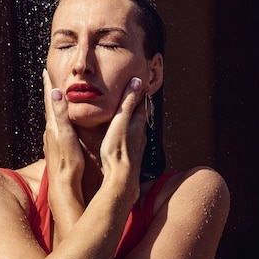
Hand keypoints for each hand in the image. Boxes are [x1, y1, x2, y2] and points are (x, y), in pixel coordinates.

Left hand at [42, 69, 84, 186]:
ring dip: (53, 104)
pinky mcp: (57, 147)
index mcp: (54, 125)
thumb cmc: (68, 162)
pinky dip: (58, 117)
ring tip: (55, 96)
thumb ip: (61, 114)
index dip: (48, 84)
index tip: (46, 70)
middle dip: (50, 91)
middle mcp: (50, 130)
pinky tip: (61, 122)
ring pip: (52, 116)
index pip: (50, 100)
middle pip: (49, 106)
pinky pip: (57, 126)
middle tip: (49, 77)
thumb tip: (56, 93)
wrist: (64, 184)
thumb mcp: (66, 134)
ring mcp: (52, 139)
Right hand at [100, 77, 145, 196]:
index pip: (140, 101)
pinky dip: (127, 130)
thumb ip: (128, 101)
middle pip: (139, 113)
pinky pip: (130, 137)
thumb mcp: (120, 120)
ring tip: (125, 111)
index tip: (136, 81)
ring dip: (131, 118)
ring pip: (135, 126)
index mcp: (137, 122)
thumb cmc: (118, 149)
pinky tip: (121, 134)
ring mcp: (136, 144)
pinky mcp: (131, 153)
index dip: (138, 91)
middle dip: (136, 104)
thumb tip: (137, 81)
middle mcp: (140, 132)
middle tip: (131, 93)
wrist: (121, 177)